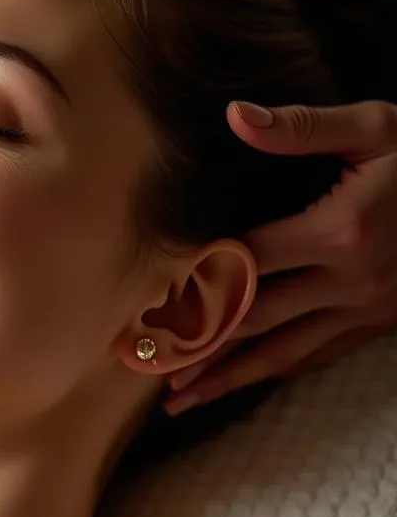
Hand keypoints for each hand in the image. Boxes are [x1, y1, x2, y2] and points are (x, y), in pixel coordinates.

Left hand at [163, 99, 396, 414]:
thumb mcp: (375, 128)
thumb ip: (303, 128)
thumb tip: (236, 116)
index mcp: (337, 232)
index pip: (244, 264)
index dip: (193, 282)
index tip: (147, 305)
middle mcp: (349, 281)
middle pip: (252, 319)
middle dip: (194, 345)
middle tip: (143, 364)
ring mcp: (366, 309)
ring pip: (282, 353)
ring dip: (226, 377)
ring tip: (178, 400)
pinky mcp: (379, 325)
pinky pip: (318, 356)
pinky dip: (274, 372)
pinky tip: (243, 384)